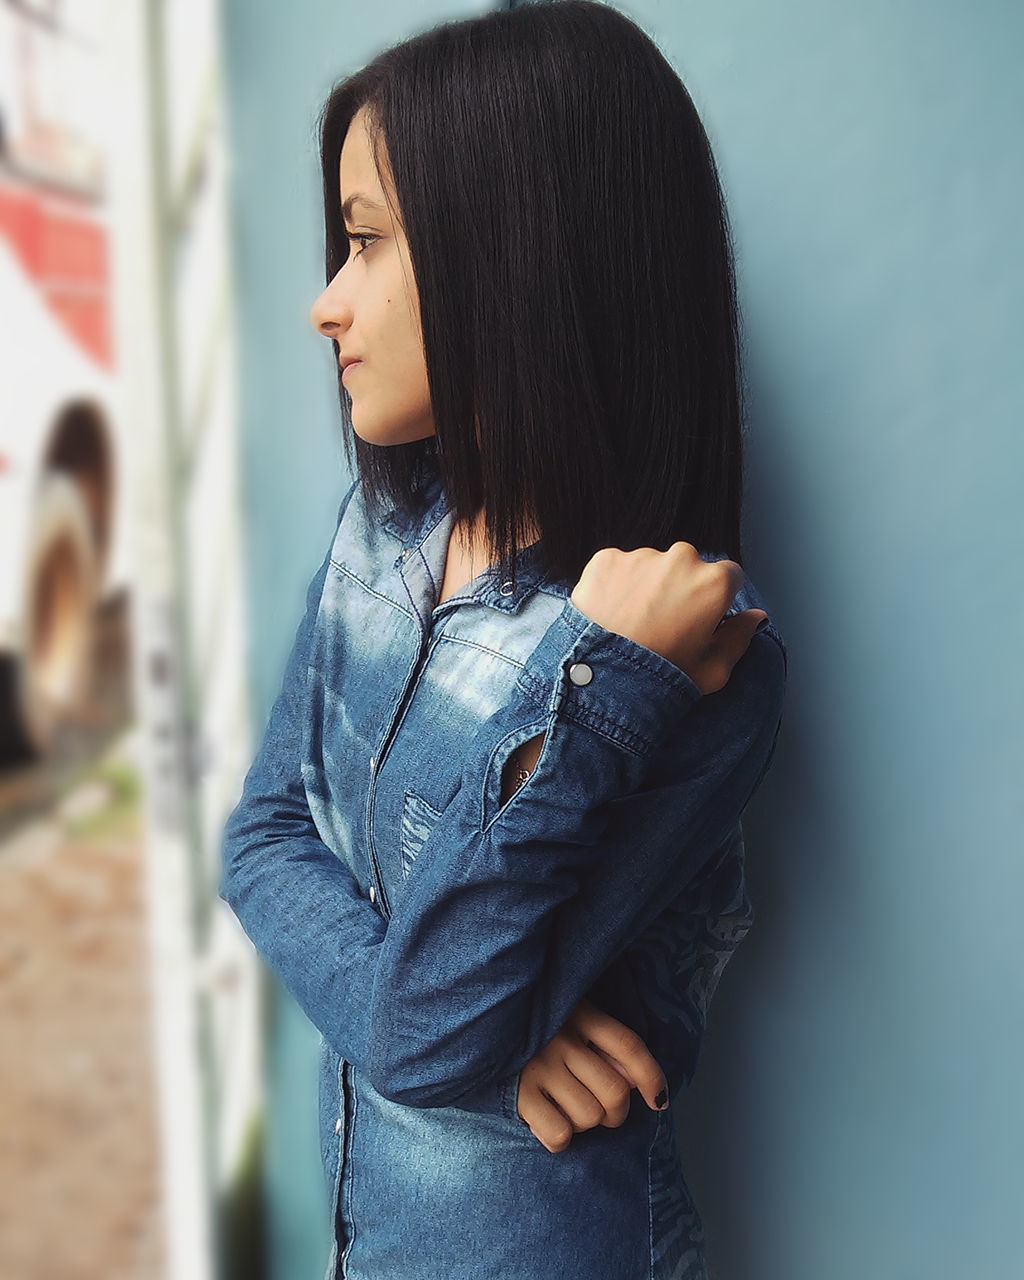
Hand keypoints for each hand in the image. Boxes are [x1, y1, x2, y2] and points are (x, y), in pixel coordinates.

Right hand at [516, 999, 667, 1153]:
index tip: (658, 1101)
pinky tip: (549, 1121)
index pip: (629, 1047)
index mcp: (581, 1014)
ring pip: (590, 1116)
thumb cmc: (538, 1029)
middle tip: (602, 1109)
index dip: (652, 1077)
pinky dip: (560, 1138)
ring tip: (567, 1108)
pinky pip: (560, 1134)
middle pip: (615, 1093)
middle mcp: (561, 1039)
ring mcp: (538, 1066)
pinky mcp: (518, 1094)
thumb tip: (635, 1083)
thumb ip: (605, 1044)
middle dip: (616, 1113)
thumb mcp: (573, 1019)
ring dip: (585, 1123)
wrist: (478, 1024)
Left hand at [570, 543, 767, 694]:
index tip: (700, 617)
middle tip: (662, 625)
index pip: (728, 576)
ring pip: (651, 566)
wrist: (601, 682)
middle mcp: (680, 559)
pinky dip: (614, 586)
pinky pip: (617, 568)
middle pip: (688, 567)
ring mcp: (641, 557)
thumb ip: (740, 637)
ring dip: (645, 586)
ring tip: (631, 624)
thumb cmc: (661, 680)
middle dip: (679, 589)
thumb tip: (756, 617)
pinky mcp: (605, 560)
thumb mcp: (714, 670)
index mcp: (714, 583)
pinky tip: (610, 615)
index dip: (715, 598)